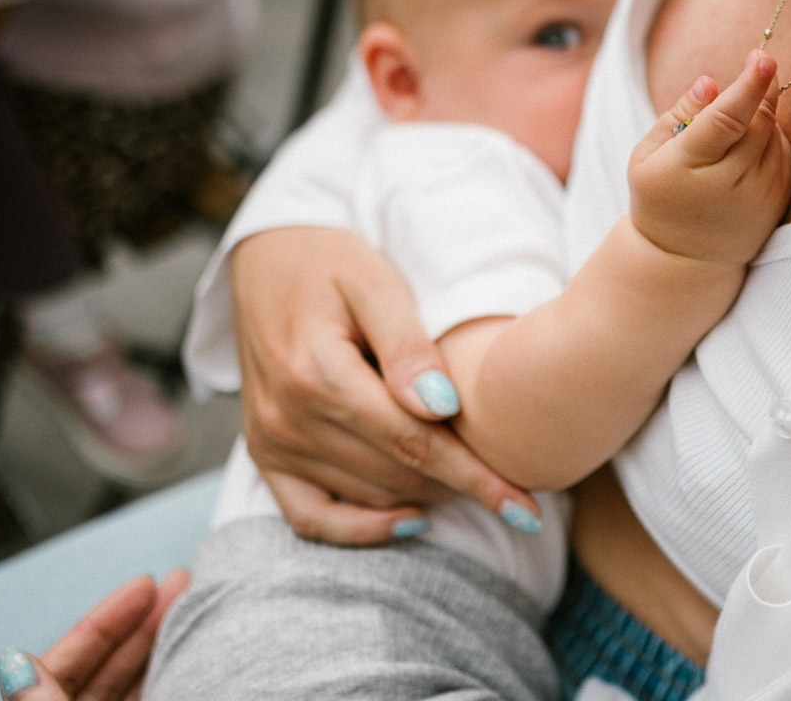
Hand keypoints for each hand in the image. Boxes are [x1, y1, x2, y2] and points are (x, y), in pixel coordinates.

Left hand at [0, 572, 187, 699]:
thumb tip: (18, 664)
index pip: (66, 661)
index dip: (103, 622)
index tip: (143, 584)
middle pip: (106, 667)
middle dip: (143, 622)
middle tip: (179, 584)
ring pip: (134, 683)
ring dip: (164, 644)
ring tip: (198, 607)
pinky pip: (158, 696)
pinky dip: (174, 673)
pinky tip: (195, 652)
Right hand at [232, 226, 537, 544]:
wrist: (267, 261)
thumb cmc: (332, 263)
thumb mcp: (375, 282)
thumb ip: (407, 344)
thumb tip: (443, 407)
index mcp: (316, 373)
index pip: (414, 442)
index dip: (476, 479)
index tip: (527, 510)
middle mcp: (288, 418)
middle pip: (397, 475)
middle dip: (462, 485)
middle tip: (514, 483)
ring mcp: (271, 443)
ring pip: (369, 496)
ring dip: (428, 497)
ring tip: (475, 483)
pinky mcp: (264, 456)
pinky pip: (312, 518)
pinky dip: (363, 529)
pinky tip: (412, 520)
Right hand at [628, 49, 790, 265]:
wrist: (683, 259)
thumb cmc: (660, 195)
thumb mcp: (646, 156)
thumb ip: (677, 116)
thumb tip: (710, 84)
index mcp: (687, 167)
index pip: (726, 120)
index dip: (748, 87)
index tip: (763, 59)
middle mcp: (728, 184)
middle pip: (758, 122)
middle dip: (761, 89)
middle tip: (758, 64)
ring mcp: (758, 196)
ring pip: (775, 134)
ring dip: (763, 116)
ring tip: (736, 127)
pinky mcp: (778, 202)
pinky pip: (784, 152)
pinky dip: (771, 138)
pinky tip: (748, 148)